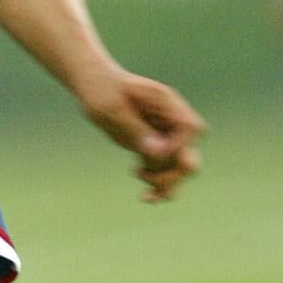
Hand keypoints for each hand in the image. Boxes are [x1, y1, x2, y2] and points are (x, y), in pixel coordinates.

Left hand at [75, 63, 205, 202]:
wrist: (92, 86)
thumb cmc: (101, 90)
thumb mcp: (113, 108)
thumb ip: (137, 130)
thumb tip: (159, 153)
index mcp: (167, 104)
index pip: (190, 129)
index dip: (177, 146)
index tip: (151, 151)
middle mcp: (170, 121)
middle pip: (190, 154)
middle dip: (174, 172)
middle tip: (147, 176)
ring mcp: (163, 136)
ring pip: (179, 169)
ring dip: (166, 183)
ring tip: (141, 184)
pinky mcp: (152, 147)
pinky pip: (163, 172)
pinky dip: (157, 187)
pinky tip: (144, 196)